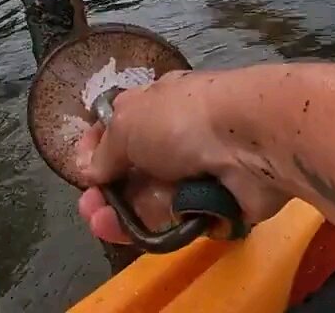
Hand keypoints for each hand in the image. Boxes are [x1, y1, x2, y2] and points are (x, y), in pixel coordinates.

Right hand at [74, 71, 291, 245]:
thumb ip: (104, 149)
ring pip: (152, 200)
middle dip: (105, 191)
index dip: (96, 147)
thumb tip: (91, 168)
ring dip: (123, 215)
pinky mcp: (214, 202)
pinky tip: (136, 230)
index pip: (120, 126)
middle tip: (91, 208)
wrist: (252, 141)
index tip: (81, 166)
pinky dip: (158, 228)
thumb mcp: (128, 123)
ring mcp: (197, 170)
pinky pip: (178, 221)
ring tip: (102, 224)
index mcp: (158, 103)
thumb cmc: (184, 119)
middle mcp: (177, 134)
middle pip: (133, 170)